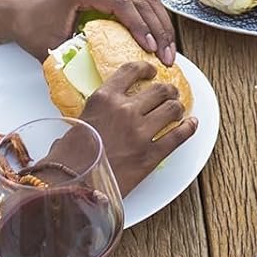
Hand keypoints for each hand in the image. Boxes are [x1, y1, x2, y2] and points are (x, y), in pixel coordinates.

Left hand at [4, 0, 176, 65]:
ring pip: (148, 1)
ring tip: (169, 52)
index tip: (149, 49)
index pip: (123, 5)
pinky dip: (156, 23)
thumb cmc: (34, 28)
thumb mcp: (51, 46)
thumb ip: (74, 56)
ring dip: (162, 27)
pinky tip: (161, 42)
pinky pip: (143, 4)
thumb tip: (97, 76)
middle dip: (159, 31)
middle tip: (167, 57)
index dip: (140, 27)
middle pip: (142, 2)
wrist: (23, 14)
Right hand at [80, 62, 196, 193]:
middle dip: (168, 90)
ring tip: (177, 110)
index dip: (145, 69)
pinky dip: (189, 128)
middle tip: (169, 94)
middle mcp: (125, 111)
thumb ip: (96, 113)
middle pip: (159, 90)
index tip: (151, 71)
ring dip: (178, 107)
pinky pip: (179, 135)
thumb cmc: (65, 159)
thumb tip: (103, 116)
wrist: (69, 187)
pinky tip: (191, 124)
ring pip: (173, 109)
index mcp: (104, 99)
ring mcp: (141, 132)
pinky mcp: (152, 155)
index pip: (131, 71)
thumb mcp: (77, 124)